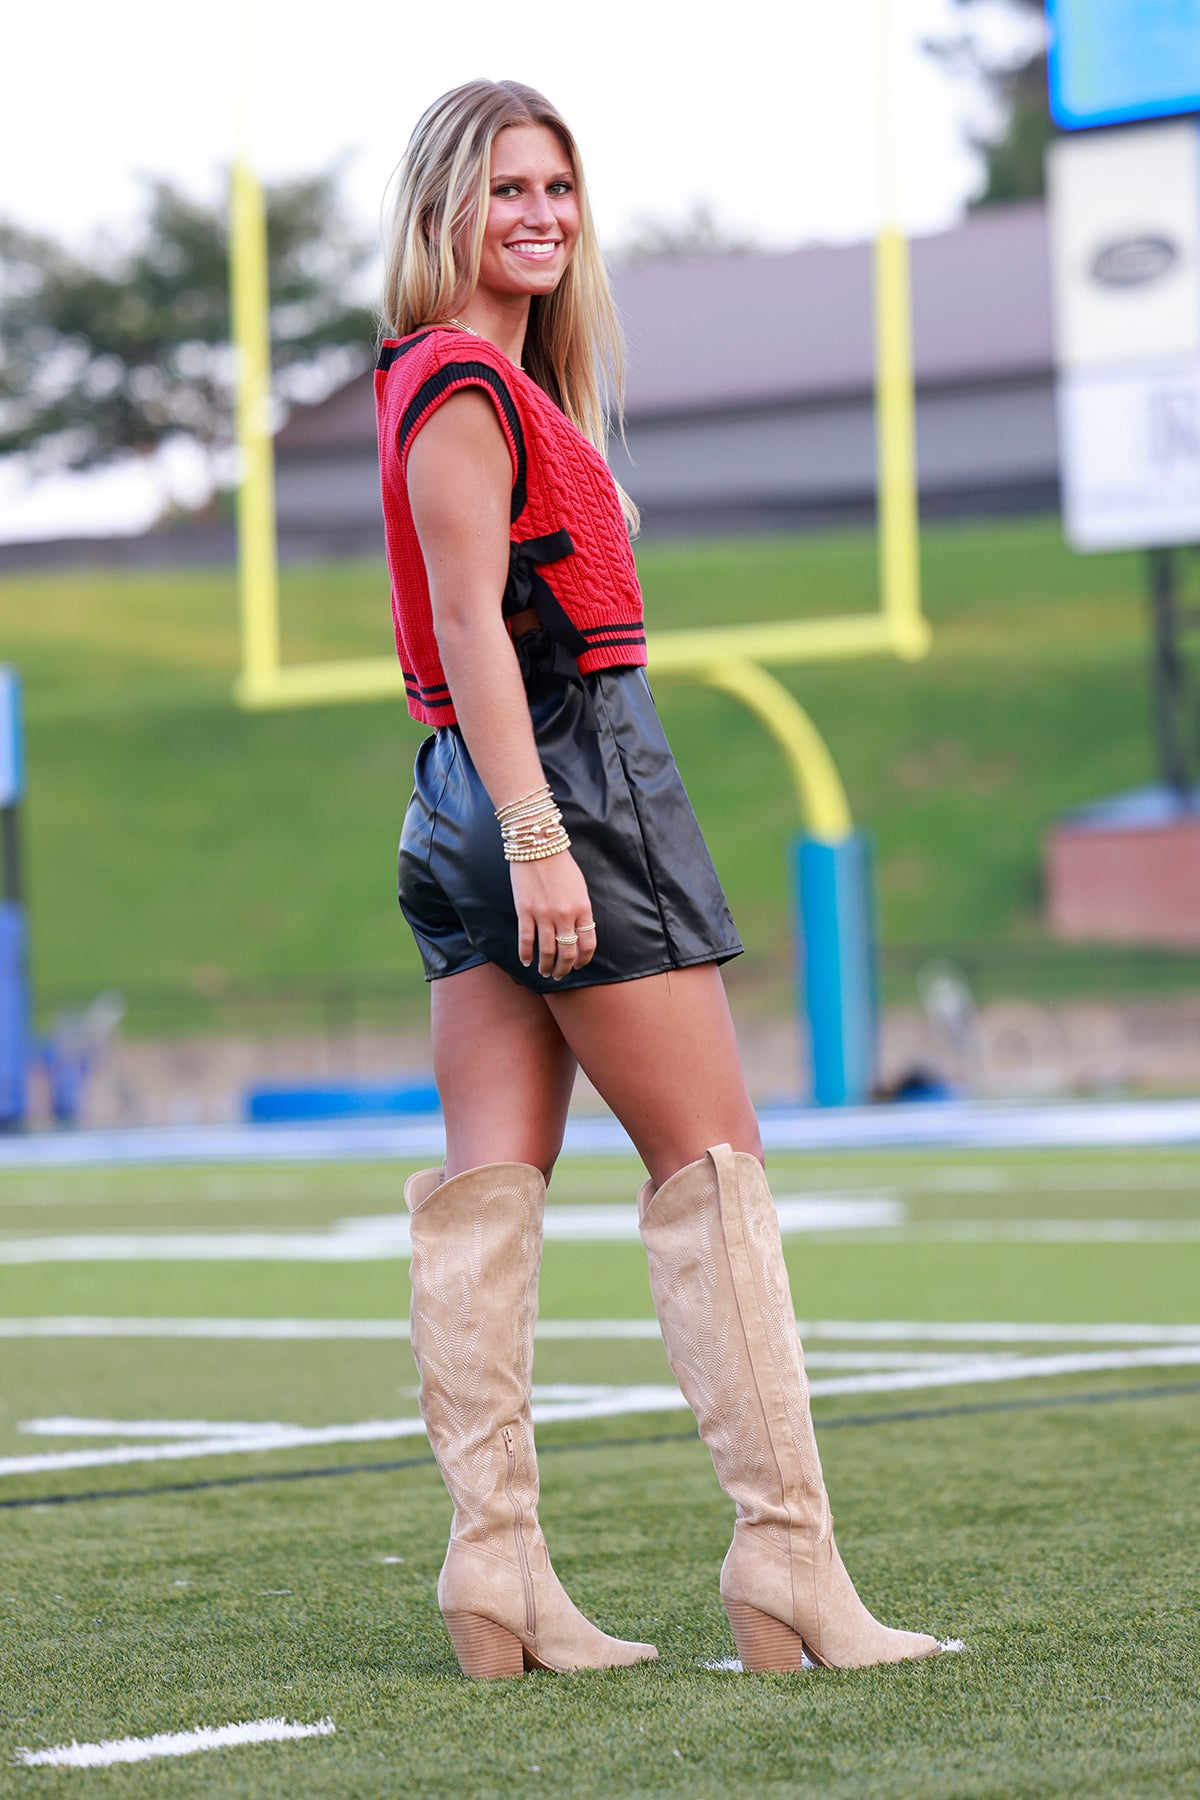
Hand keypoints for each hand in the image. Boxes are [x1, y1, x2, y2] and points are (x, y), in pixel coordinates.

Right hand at [511, 851, 597, 979]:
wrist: (538, 846)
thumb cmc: (561, 864)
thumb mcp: (580, 887)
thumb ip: (580, 910)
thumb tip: (578, 933)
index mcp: (583, 908)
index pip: (588, 944)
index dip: (583, 960)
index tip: (577, 965)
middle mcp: (565, 915)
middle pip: (567, 953)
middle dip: (564, 969)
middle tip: (559, 975)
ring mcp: (544, 914)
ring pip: (547, 951)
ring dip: (546, 966)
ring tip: (544, 972)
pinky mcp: (525, 911)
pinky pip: (526, 940)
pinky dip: (526, 954)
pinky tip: (526, 961)